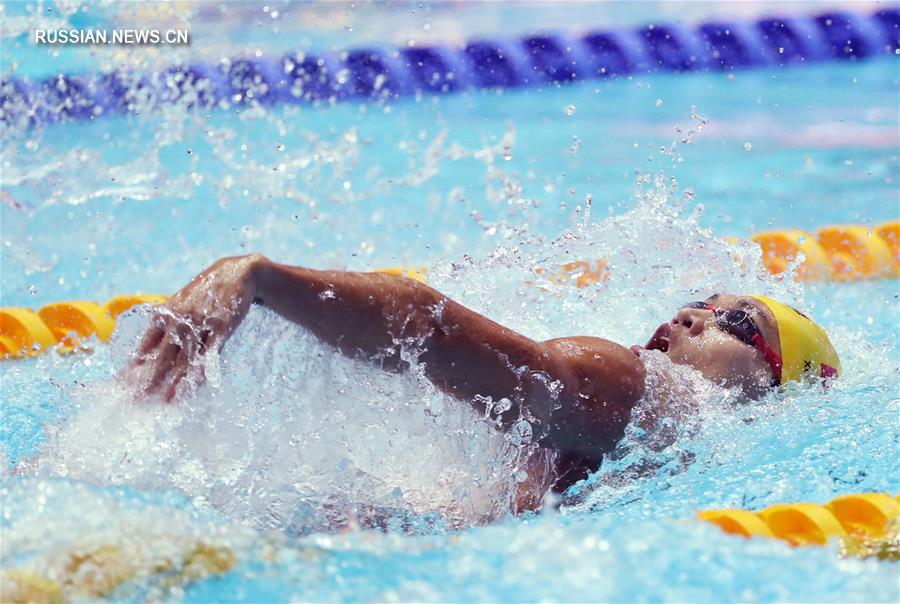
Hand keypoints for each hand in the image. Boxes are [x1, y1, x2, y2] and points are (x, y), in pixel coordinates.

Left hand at [124, 254, 265, 400]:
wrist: (235, 274)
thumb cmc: (204, 294)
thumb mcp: (179, 304)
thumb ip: (162, 326)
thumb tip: (143, 353)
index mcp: (164, 315)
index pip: (144, 347)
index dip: (133, 369)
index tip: (121, 388)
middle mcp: (179, 320)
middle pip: (162, 356)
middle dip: (149, 380)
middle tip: (137, 401)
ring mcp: (201, 324)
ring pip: (186, 359)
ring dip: (176, 382)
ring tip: (166, 401)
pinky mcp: (222, 327)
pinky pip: (210, 353)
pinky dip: (203, 370)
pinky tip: (196, 384)